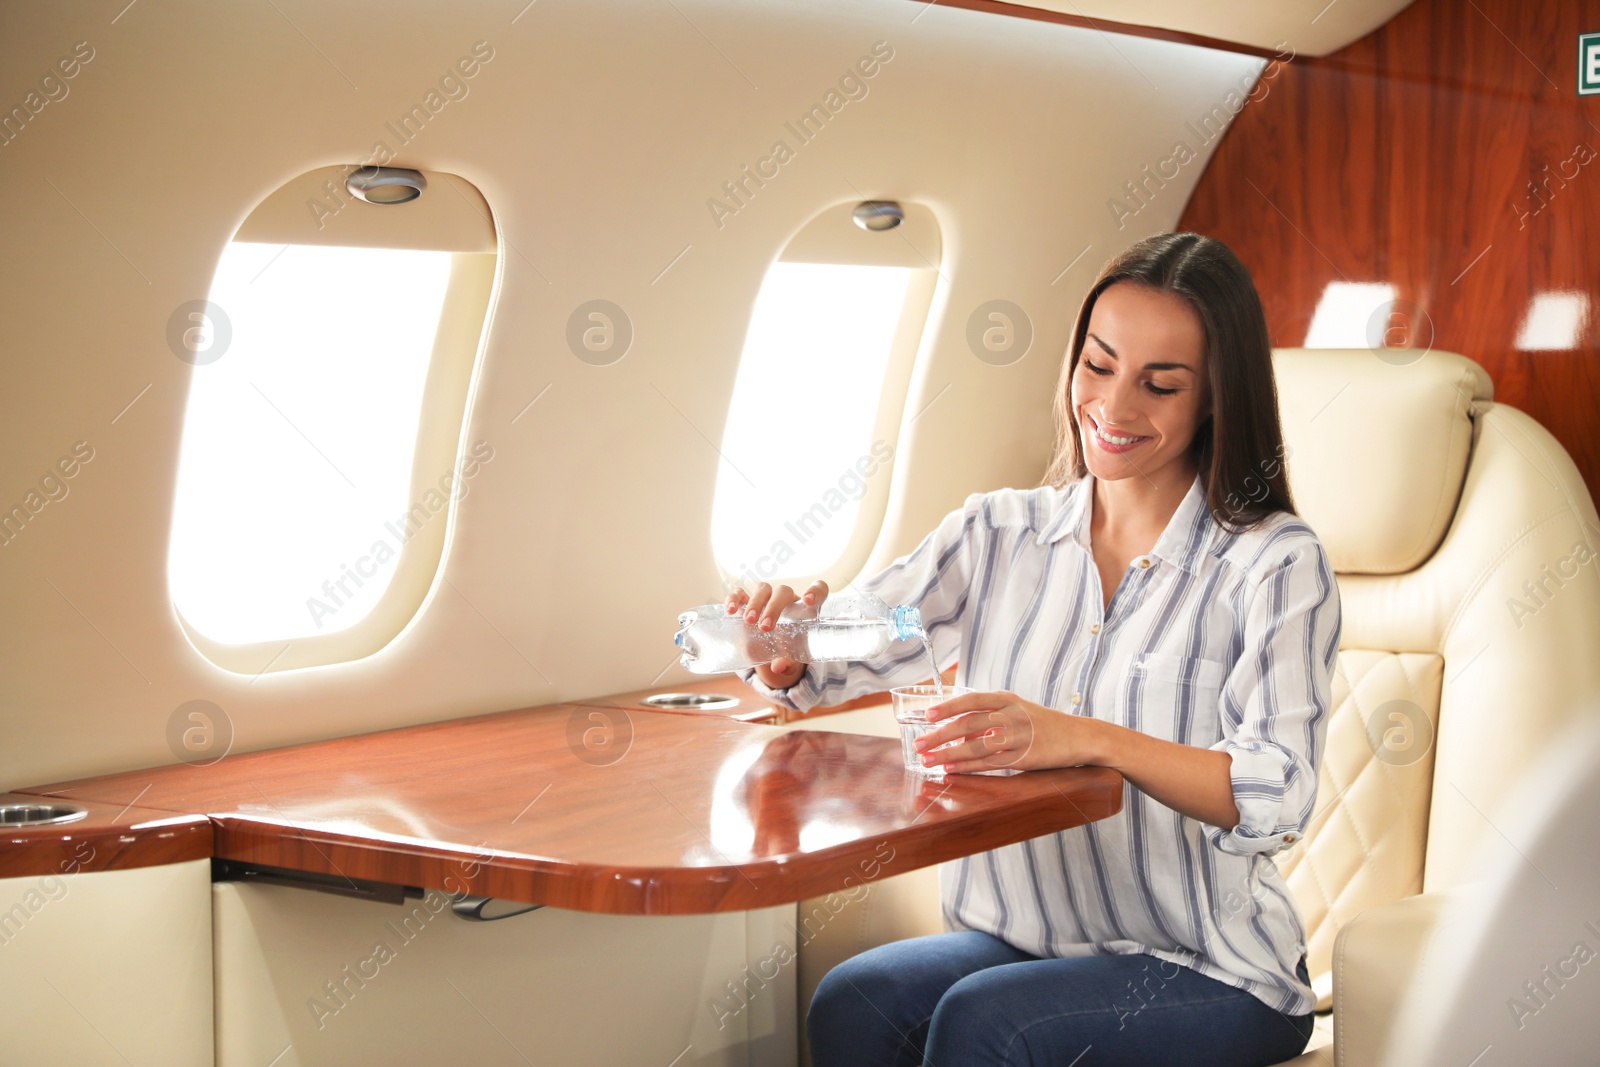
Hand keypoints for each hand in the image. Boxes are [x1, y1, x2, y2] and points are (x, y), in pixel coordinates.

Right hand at [725, 579, 828, 689]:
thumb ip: (788, 663)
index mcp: (804, 609)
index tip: (808, 600)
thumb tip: (777, 667)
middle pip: (782, 591)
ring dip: (755, 603)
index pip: (818, 589)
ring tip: (749, 621)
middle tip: (765, 627)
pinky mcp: (747, 601)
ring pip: (762, 589)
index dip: (815, 590)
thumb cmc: (787, 648)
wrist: (767, 647)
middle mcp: (786, 599)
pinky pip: (740, 593)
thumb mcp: (791, 657)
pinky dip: (734, 598)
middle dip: (773, 608)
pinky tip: (731, 611)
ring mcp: (766, 598)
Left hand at [914, 690, 1092, 772]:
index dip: (948, 707)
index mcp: (1007, 699)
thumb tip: (956, 725)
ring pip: (976, 746)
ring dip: (948, 754)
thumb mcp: (1017, 709)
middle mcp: (1011, 715)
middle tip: (918, 744)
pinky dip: (968, 767)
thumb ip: (990, 714)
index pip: (972, 700)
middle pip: (968, 724)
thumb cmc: (1043, 723)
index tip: (927, 715)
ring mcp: (1018, 737)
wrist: (1079, 736)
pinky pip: (990, 763)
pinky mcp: (1024, 758)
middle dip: (940, 735)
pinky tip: (951, 770)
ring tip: (928, 760)